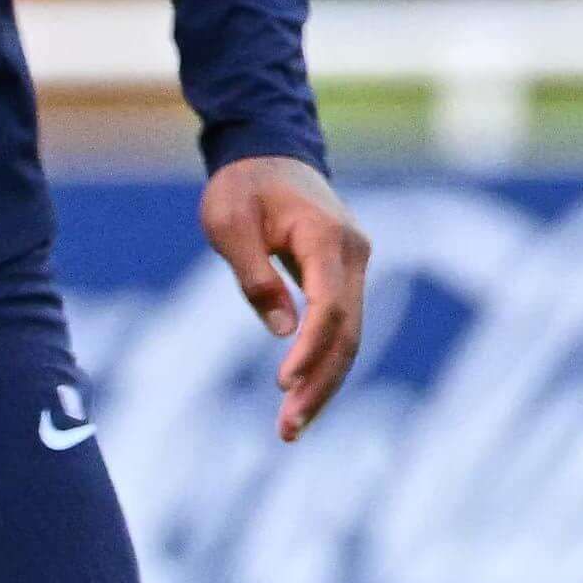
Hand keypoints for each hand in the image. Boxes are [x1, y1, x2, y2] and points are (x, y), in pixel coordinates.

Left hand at [202, 154, 375, 437]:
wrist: (269, 153)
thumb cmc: (242, 186)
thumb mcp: (228, 222)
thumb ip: (254, 275)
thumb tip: (282, 329)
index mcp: (326, 237)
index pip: (329, 305)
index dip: (310, 348)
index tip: (281, 384)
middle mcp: (354, 254)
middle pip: (347, 333)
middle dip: (319, 384)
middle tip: (287, 429)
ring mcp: (355, 266)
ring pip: (349, 337)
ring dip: (323, 384)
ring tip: (291, 429)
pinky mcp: (344, 278)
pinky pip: (341, 328)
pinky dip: (324, 364)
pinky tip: (302, 398)